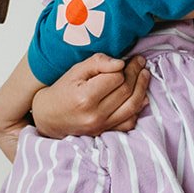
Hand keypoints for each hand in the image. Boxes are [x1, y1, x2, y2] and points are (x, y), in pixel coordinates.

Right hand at [31, 53, 149, 138]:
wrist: (49, 117)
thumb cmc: (62, 91)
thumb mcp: (75, 71)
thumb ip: (97, 63)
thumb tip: (120, 63)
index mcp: (85, 98)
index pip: (116, 78)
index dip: (123, 67)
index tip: (126, 60)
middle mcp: (95, 115)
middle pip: (126, 91)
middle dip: (136, 73)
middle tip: (139, 62)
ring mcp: (102, 126)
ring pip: (133, 106)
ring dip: (142, 88)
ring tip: (144, 75)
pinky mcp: (106, 132)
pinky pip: (129, 122)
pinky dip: (138, 108)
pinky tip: (140, 96)